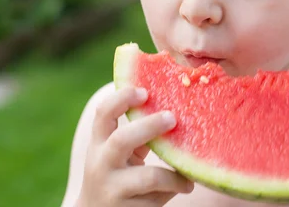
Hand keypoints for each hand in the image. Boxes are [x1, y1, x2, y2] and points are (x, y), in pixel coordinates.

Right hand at [77, 86, 193, 205]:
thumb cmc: (116, 174)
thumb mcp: (119, 153)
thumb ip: (137, 135)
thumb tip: (174, 110)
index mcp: (99, 142)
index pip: (103, 113)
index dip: (122, 98)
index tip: (144, 91)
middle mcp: (100, 163)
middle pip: (122, 140)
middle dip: (149, 126)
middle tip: (172, 118)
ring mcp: (112, 188)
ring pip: (148, 176)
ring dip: (173, 173)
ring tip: (189, 171)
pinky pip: (157, 197)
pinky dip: (174, 188)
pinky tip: (186, 185)